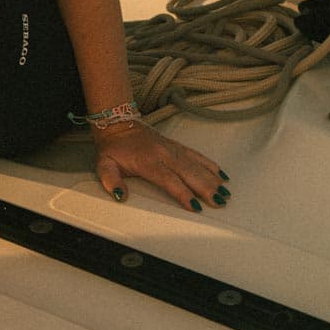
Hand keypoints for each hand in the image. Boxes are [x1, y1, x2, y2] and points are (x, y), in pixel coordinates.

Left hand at [93, 122, 230, 213]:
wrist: (117, 123)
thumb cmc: (113, 148)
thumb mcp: (104, 164)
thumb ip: (111, 180)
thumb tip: (120, 196)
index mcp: (147, 161)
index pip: (169, 179)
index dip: (183, 193)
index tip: (195, 206)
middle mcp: (164, 154)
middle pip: (189, 172)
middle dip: (206, 188)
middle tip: (220, 202)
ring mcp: (172, 149)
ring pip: (196, 164)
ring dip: (212, 179)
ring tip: (225, 193)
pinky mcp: (177, 146)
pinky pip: (197, 155)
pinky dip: (210, 165)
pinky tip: (222, 175)